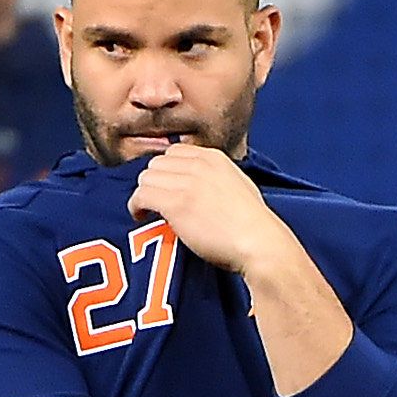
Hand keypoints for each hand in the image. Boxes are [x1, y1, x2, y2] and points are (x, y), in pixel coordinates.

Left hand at [128, 141, 289, 277]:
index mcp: (214, 157)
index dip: (167, 171)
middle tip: (156, 201)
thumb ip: (216, 178)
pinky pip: (141, 196)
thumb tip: (196, 185)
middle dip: (154, 182)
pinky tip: (141, 216)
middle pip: (156, 164)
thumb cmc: (253, 224)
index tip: (167, 186)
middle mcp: (198, 165)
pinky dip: (136, 206)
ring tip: (148, 211)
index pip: (174, 152)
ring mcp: (186, 183)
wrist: (259, 243)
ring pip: (145, 179)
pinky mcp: (175, 204)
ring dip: (144, 195)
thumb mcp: (239, 186)